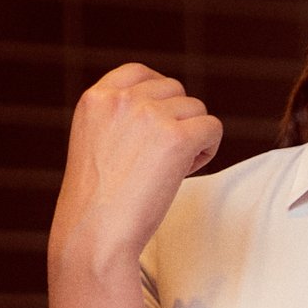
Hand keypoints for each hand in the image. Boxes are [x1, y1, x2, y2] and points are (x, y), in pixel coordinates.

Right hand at [49, 63, 221, 280]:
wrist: (96, 234)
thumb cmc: (97, 206)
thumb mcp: (95, 146)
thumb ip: (119, 122)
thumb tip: (164, 113)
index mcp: (96, 99)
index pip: (139, 72)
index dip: (159, 95)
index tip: (162, 122)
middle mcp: (122, 100)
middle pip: (174, 90)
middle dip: (177, 120)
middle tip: (163, 158)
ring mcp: (149, 115)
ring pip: (196, 109)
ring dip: (193, 136)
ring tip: (172, 169)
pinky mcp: (176, 137)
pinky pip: (212, 128)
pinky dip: (208, 149)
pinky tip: (187, 171)